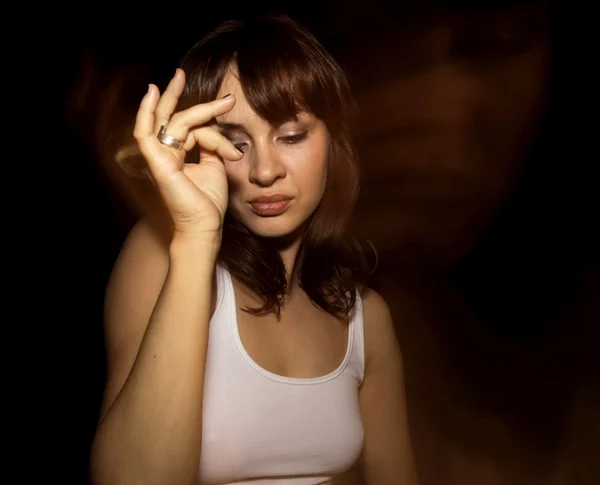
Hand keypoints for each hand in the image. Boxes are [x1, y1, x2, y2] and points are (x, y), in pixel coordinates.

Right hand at [134, 69, 241, 239]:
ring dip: (203, 111)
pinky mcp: (158, 163)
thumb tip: (213, 128)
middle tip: (181, 73)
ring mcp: (159, 158)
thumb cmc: (208, 202)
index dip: (212, 124)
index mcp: (176, 156)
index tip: (232, 118)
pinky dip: (146, 112)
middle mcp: (164, 154)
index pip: (191, 128)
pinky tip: (153, 92)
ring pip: (176, 122)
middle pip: (168, 117)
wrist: (206, 226)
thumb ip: (210, 145)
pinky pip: (146, 133)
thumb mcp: (214, 166)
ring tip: (226, 103)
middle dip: (174, 93)